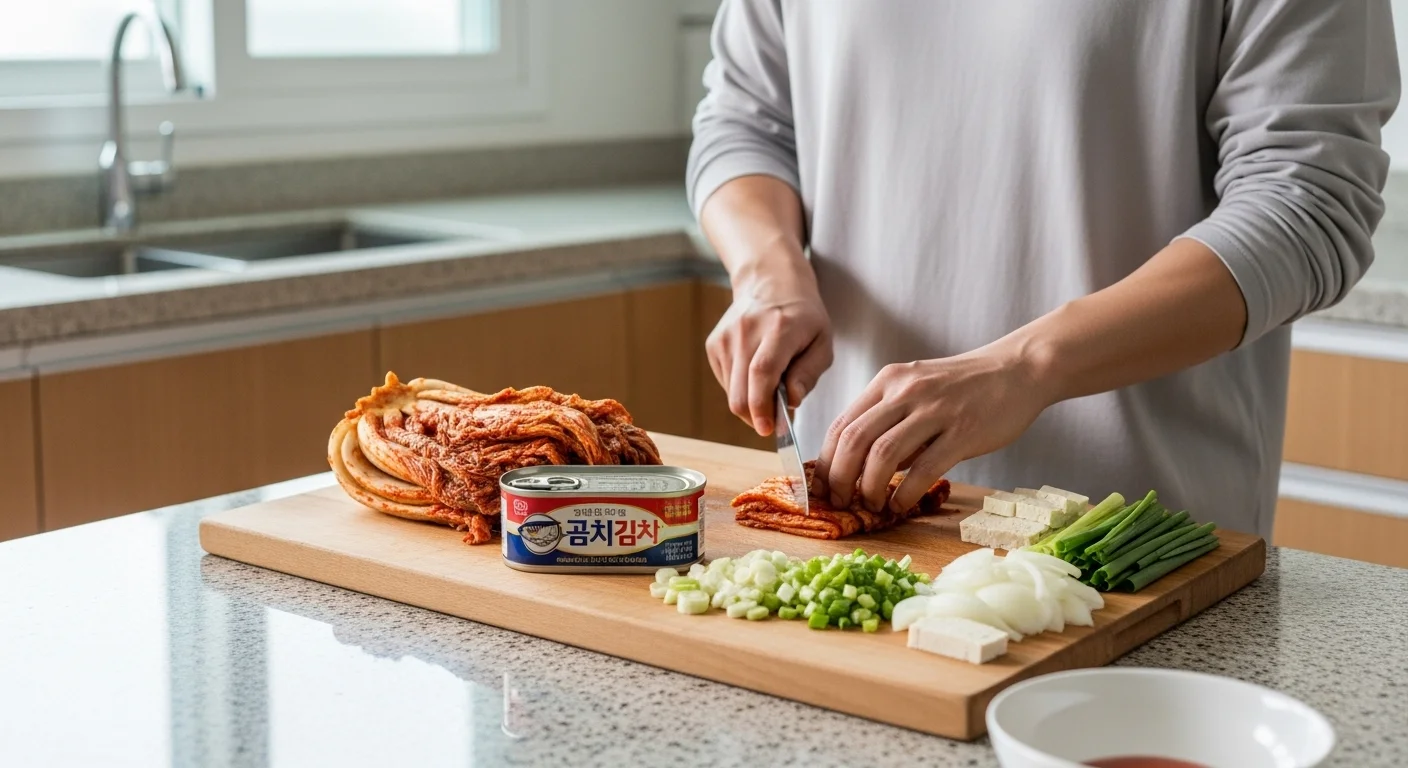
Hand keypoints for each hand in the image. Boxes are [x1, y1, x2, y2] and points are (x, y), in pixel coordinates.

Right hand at [706, 259, 832, 434]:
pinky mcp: (714, 344)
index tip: (768, 429)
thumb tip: (791, 402)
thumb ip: (808, 374)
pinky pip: (726, 383)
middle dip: (756, 416)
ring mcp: (726, 337)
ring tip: (770, 387)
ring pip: (731, 393)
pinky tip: (755, 373)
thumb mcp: (822, 342)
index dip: (762, 406)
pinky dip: (741, 389)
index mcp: (780, 328)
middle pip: (741, 391)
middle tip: (775, 420)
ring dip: (751, 404)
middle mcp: (747, 331)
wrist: (770, 282)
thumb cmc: (802, 317)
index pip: (763, 372)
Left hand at [814, 342, 1055, 513]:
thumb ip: (889, 422)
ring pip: (883, 454)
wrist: (1017, 370)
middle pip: (855, 440)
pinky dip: (904, 493)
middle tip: (839, 502)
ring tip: (870, 504)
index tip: (822, 487)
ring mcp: (934, 410)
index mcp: (888, 381)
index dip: (826, 461)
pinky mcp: (962, 431)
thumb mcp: (917, 390)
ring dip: (869, 487)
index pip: (842, 424)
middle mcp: (906, 391)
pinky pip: (923, 469)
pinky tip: (899, 505)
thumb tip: (861, 467)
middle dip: (840, 478)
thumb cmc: (964, 387)